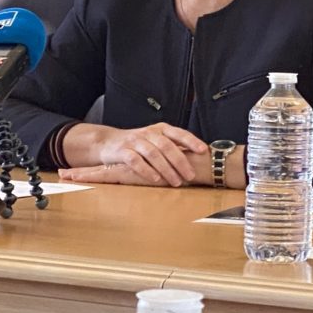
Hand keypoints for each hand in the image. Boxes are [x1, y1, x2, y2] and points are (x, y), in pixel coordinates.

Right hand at [62, 123, 207, 186]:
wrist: (108, 143)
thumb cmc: (139, 144)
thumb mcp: (157, 140)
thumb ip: (174, 146)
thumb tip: (200, 157)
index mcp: (161, 129)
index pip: (179, 133)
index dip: (192, 141)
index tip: (203, 151)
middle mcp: (149, 133)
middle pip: (167, 146)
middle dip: (180, 161)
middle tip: (190, 176)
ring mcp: (135, 141)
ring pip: (153, 154)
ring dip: (166, 169)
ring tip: (175, 182)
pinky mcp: (123, 151)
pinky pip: (136, 161)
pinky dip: (147, 171)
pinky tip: (156, 179)